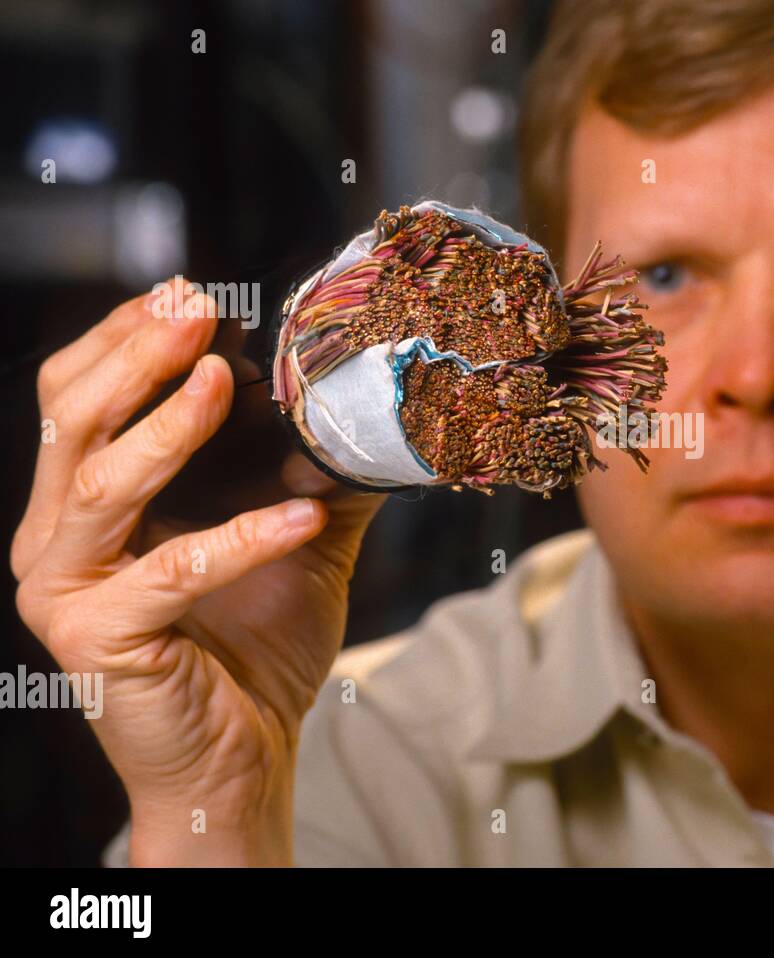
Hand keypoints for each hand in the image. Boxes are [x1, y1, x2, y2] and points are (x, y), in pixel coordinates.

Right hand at [11, 281, 383, 864]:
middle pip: (71, 418)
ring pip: (100, 482)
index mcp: (88, 503)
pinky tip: (300, 514)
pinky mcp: (99, 639)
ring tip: (222, 379)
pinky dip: (240, 538)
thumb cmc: (256, 648)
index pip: (81, 394)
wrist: (245, 756)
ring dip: (165, 426)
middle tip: (193, 308)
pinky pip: (172, 571)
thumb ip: (315, 473)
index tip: (192, 293)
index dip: (128, 336)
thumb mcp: (294, 541)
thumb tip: (371, 411)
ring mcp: (66, 590)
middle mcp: (57, 537)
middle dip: (133, 353)